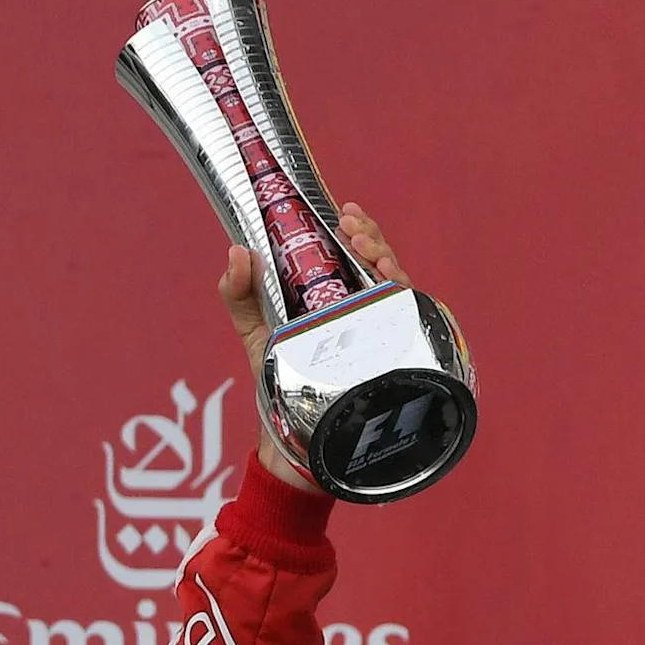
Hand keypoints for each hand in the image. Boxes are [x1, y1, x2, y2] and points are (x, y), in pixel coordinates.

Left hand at [218, 203, 411, 489]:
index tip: (345, 210)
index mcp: (337, 293)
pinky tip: (389, 282)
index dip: (357, 227)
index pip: (355, 251)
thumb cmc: (276, 378)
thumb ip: (239, 292)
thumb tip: (237, 250)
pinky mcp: (391, 356)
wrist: (287, 434)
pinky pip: (407, 322)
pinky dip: (401, 297)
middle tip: (352, 227)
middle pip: (380, 261)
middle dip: (372, 237)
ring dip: (386, 260)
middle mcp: (364, 308)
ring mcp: (380, 331)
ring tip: (366, 248)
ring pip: (398, 286)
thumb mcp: (253, 329)